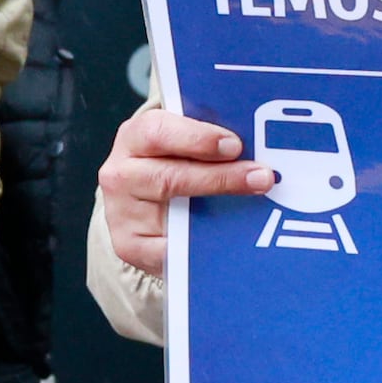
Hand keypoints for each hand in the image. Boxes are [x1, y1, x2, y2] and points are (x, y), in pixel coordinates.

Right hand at [95, 104, 275, 281]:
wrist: (135, 206)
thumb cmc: (168, 166)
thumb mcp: (177, 144)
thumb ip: (206, 140)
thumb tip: (256, 143)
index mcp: (133, 138)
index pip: (158, 132)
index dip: (197, 138)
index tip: (233, 145)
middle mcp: (121, 174)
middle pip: (169, 177)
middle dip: (220, 177)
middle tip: (260, 177)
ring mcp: (122, 213)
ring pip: (172, 214)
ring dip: (217, 212)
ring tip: (252, 206)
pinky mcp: (129, 246)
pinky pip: (171, 250)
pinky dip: (202, 245)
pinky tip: (230, 238)